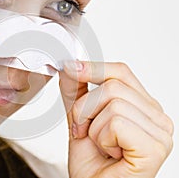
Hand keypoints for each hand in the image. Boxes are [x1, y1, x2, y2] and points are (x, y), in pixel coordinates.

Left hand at [60, 61, 173, 177]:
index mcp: (142, 106)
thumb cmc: (92, 164)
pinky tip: (110, 153)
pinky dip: (102, 138)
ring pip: (113, 103)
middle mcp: (156, 116)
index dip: (94, 68)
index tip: (71, 68)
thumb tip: (70, 66)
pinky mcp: (155, 147)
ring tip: (100, 145)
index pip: (121, 72)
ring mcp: (160, 132)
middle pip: (113, 85)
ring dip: (93, 127)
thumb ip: (77, 93)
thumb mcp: (80, 120)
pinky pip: (116, 122)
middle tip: (84, 131)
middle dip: (85, 109)